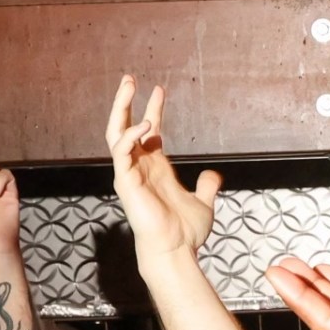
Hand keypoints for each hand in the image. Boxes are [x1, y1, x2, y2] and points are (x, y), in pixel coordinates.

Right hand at [103, 77, 223, 267]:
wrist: (175, 251)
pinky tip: (145, 124)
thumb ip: (206, 187)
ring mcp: (130, 173)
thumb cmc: (184, 232)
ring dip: (120, 108)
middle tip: (129, 78)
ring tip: (128, 85)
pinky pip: (122, 152)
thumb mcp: (202, 202)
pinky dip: (130, 136)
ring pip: (116, 133)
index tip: (159, 90)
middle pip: (125, 126)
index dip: (153, 110)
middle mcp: (139, 167)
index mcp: (155, 168)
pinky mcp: (126, 181)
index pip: (149, 132)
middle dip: (126, 102)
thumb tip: (212, 175)